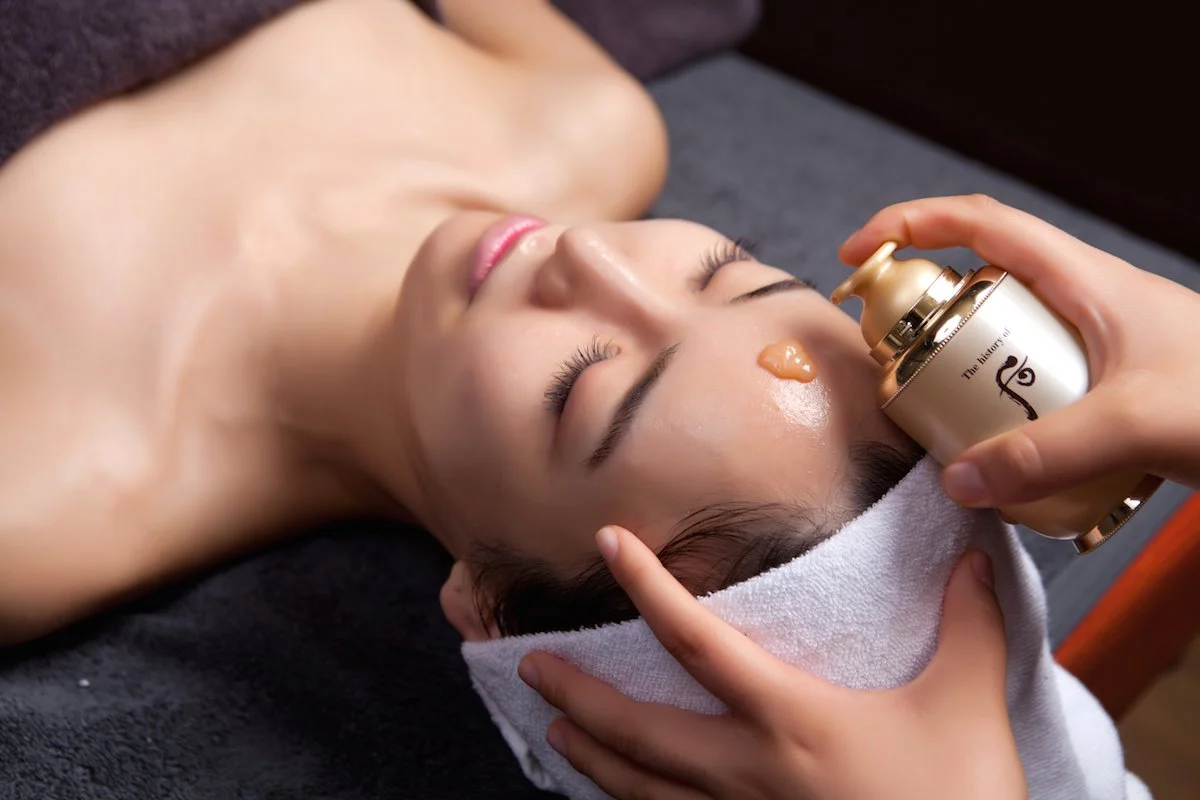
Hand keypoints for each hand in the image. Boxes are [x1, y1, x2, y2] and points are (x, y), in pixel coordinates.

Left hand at [518, 526, 1024, 799]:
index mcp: (791, 718)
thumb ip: (968, 625)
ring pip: (641, 792)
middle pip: (639, 730)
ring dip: (591, 758)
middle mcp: (749, 771)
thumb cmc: (959, 799)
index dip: (648, 587)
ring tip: (555, 729)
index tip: (610, 543)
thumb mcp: (969, 706)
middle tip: (531, 664)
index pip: (698, 640)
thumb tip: (976, 556)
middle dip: (579, 694)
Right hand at [841, 194, 1199, 507]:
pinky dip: (1002, 414)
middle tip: (892, 358)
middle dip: (923, 314)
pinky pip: (1032, 387)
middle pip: (979, 284)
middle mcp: (1084, 303)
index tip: (856, 255)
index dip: (909, 225)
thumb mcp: (1137, 423)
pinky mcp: (1108, 388)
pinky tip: (1002, 459)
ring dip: (962, 373)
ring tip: (939, 419)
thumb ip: (1043, 453)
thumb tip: (954, 481)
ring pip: (1003, 342)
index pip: (980, 225)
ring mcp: (1096, 346)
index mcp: (1084, 280)